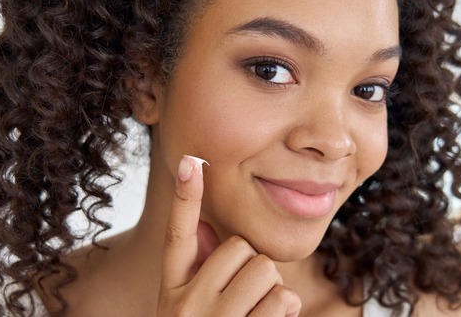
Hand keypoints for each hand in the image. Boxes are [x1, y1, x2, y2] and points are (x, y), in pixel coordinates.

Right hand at [157, 155, 301, 315]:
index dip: (184, 196)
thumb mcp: (194, 306)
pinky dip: (288, 310)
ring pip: (265, 268)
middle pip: (239, 246)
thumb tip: (204, 224)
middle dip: (254, 265)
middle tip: (248, 298)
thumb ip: (202, 268)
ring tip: (258, 312)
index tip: (189, 160)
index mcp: (172, 291)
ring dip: (273, 289)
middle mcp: (185, 305)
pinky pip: (283, 298)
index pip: (176, 235)